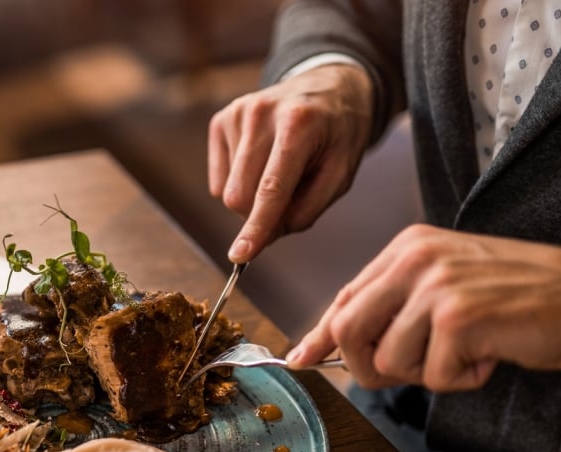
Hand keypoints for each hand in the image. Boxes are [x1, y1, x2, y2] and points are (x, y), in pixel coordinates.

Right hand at [208, 63, 373, 263]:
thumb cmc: (338, 133)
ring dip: (252, 196)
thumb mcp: (341, 173)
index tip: (240, 256)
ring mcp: (237, 113)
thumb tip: (265, 237)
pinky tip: (262, 161)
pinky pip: (218, 179)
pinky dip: (240, 182)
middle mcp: (261, 113)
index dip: (256, 226)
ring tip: (280, 171)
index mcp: (299, 124)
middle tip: (288, 201)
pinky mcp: (221, 120)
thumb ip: (307, 209)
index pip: (271, 188)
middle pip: (239, 196)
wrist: (327, 86)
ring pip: (226, 191)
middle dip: (259, 215)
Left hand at [286, 224, 560, 391]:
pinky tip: (490, 354)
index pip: (344, 298)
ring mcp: (435, 285)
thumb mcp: (448, 285)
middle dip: (369, 368)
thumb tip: (334, 345)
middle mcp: (414, 258)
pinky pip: (431, 375)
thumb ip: (396, 307)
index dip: (319, 336)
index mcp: (407, 247)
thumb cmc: (523, 297)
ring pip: (389, 360)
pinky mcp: (457, 317)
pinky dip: (461, 379)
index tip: (299, 359)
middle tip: (412, 370)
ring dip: (428, 374)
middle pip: (347, 330)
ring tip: (469, 350)